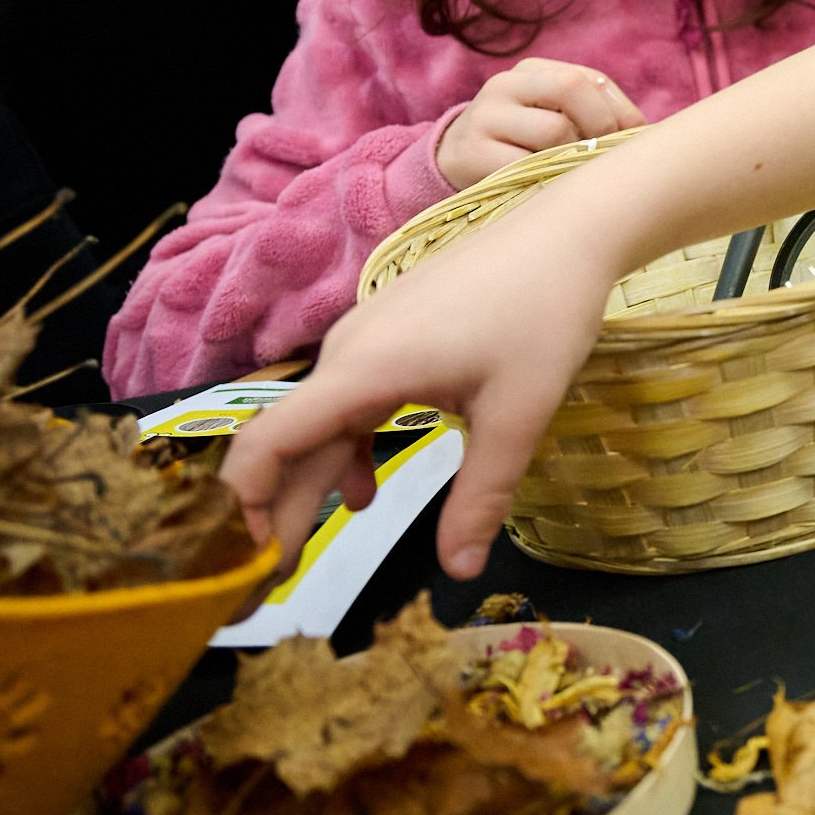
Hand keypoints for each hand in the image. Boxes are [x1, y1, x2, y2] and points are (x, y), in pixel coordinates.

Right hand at [224, 195, 623, 578]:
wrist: (570, 230)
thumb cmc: (545, 315)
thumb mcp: (519, 416)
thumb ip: (481, 496)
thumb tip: (459, 572)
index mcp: (365, 369)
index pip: (269, 440)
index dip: (244, 503)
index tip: (247, 562)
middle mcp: (349, 350)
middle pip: (293, 441)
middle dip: (277, 513)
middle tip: (272, 584)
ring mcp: (366, 334)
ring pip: (322, 421)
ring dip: (314, 481)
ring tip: (309, 544)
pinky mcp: (388, 327)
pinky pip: (348, 396)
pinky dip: (346, 445)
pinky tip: (363, 486)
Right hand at [435, 60, 646, 189]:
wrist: (453, 163)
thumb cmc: (521, 144)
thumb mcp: (551, 117)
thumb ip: (592, 114)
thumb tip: (647, 133)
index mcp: (532, 70)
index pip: (590, 79)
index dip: (620, 110)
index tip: (634, 138)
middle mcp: (506, 84)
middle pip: (571, 88)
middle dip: (600, 124)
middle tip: (605, 155)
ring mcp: (486, 116)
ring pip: (553, 129)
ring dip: (573, 155)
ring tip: (571, 170)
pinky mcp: (472, 153)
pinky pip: (527, 166)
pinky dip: (548, 178)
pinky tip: (550, 186)